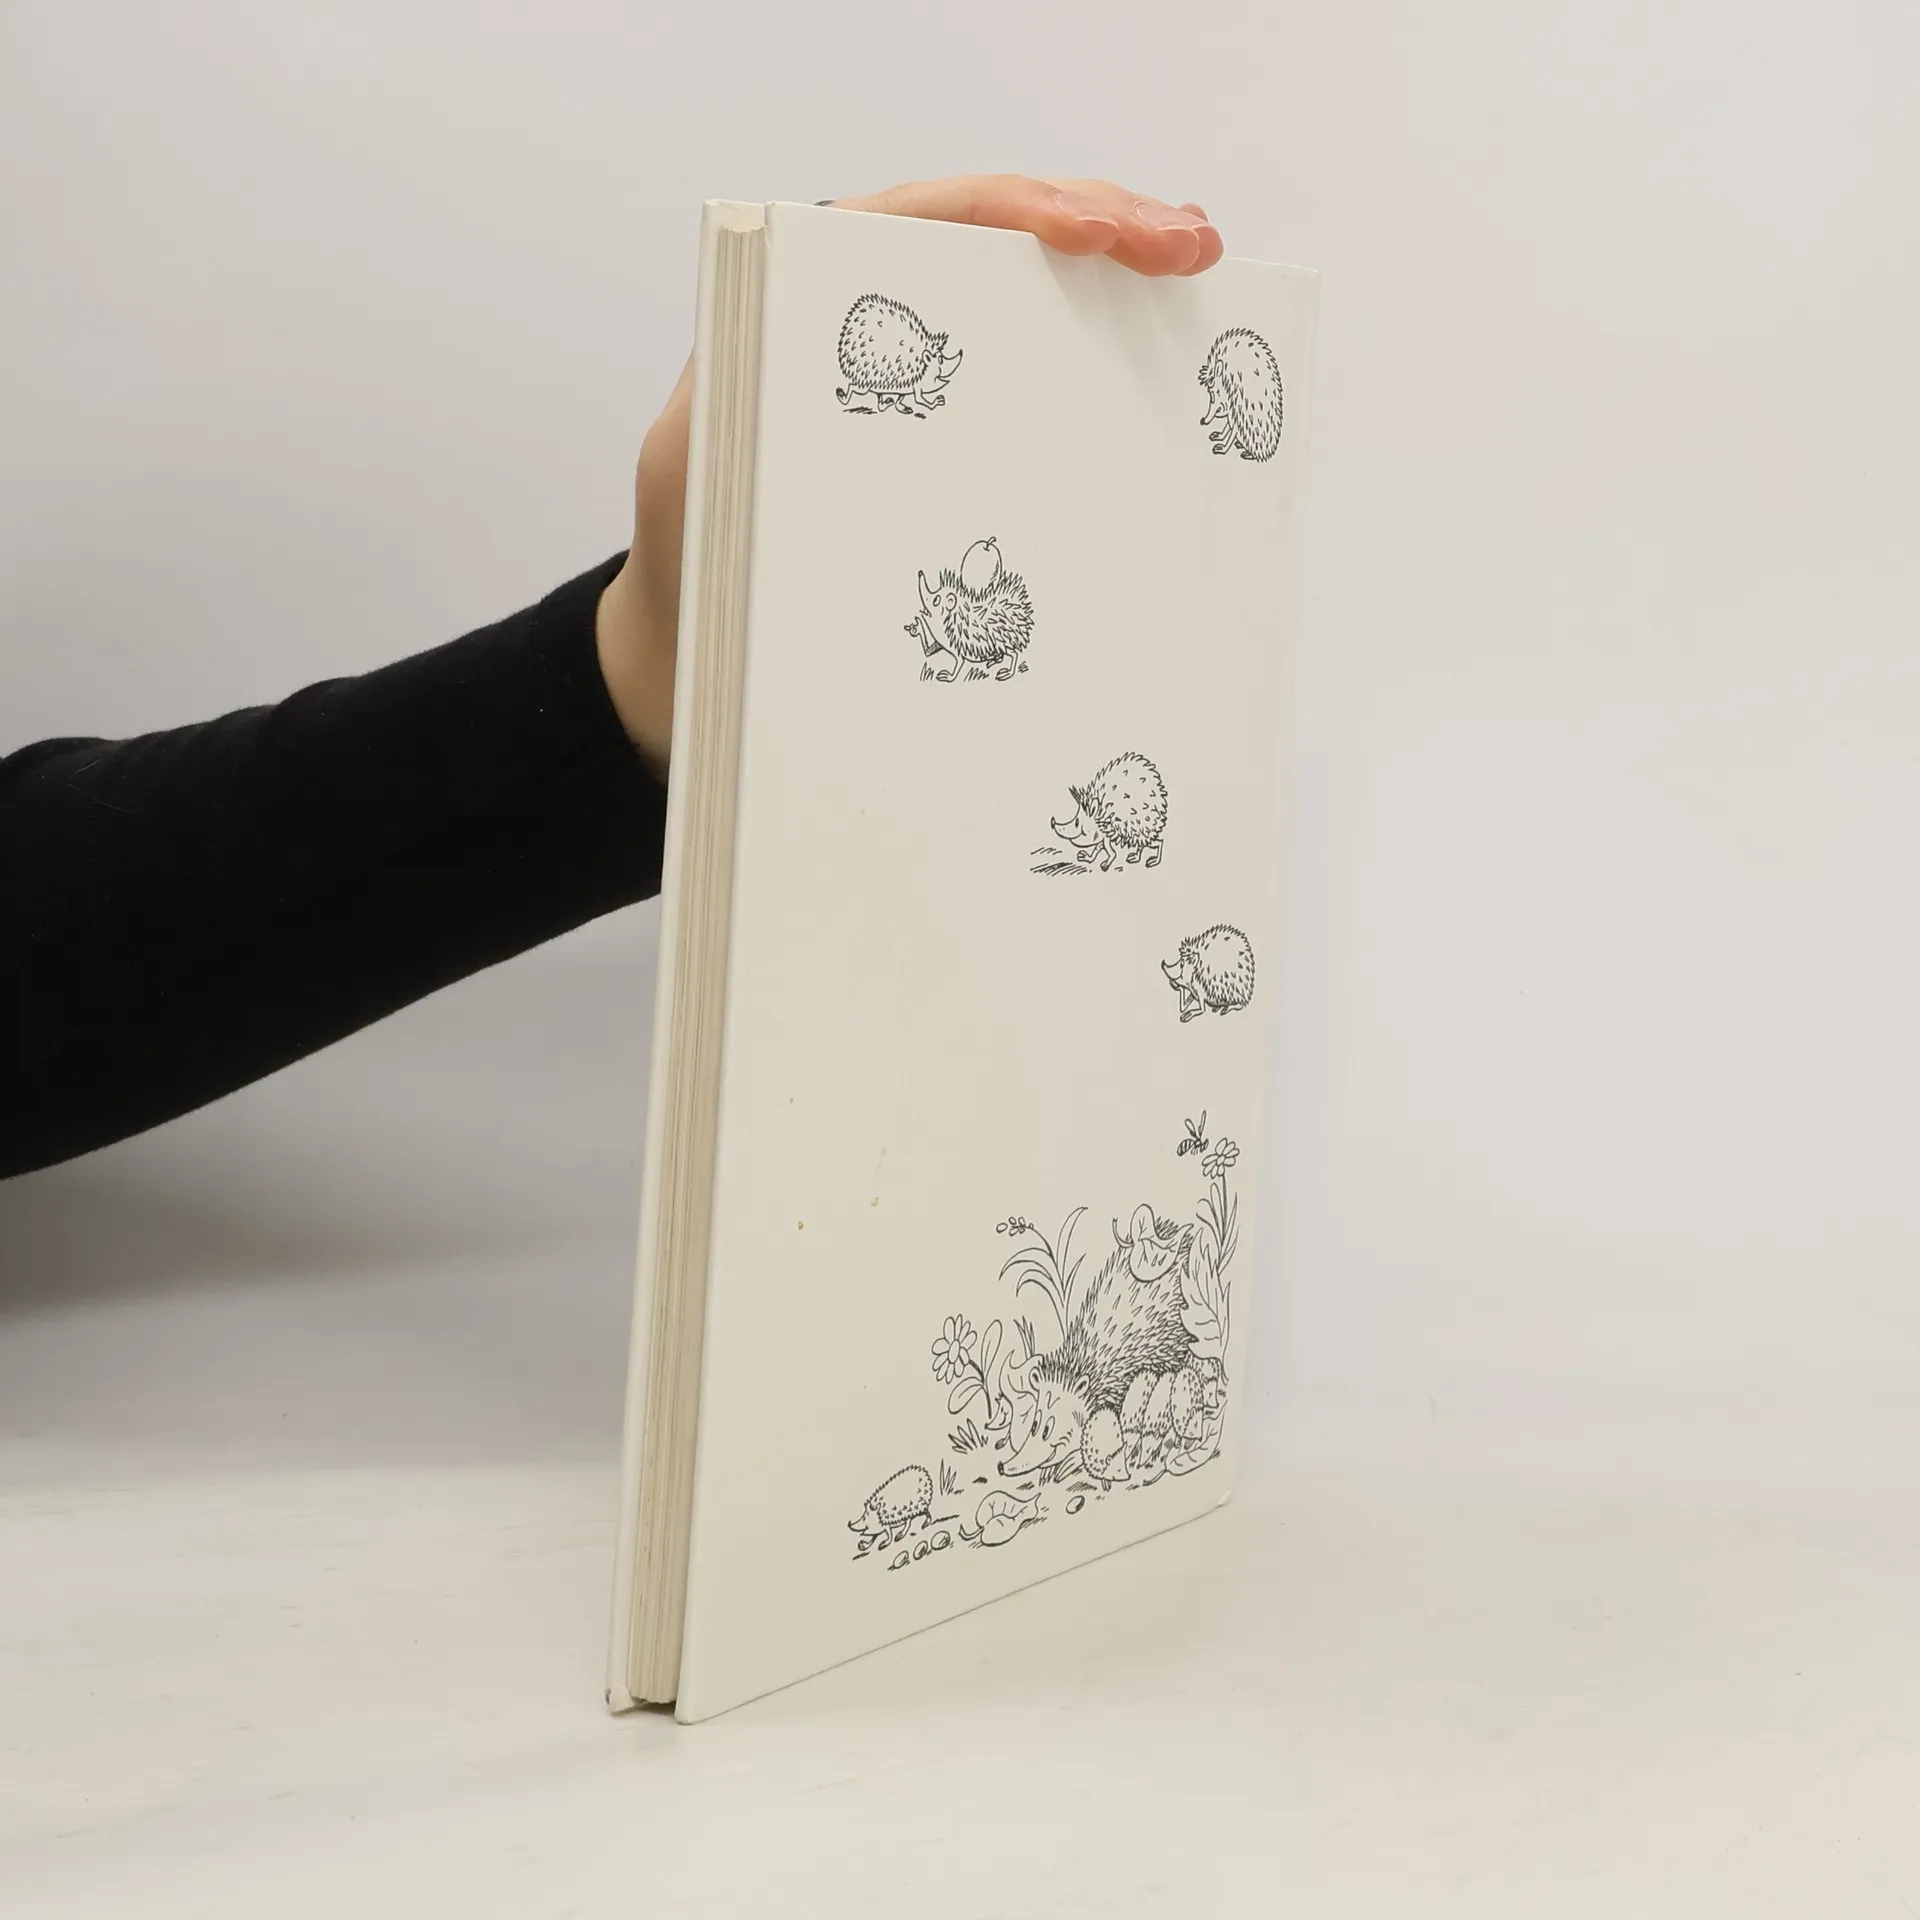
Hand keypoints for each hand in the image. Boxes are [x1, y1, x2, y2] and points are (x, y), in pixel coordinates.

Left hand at [595, 176, 1224, 771]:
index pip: (921, 220)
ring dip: (1116, 269)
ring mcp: (915, 385)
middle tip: (1190, 245)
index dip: (1017, 208)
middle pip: (992, 236)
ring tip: (1195, 260)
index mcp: (799, 308)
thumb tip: (808, 364)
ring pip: (1024, 293)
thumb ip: (742, 410)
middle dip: (1100, 221)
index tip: (1096, 234)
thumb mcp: (704, 484)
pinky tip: (1162, 342)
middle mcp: (862, 324)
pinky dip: (1099, 353)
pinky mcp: (950, 442)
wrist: (707, 670)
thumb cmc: (696, 581)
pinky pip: (1032, 378)